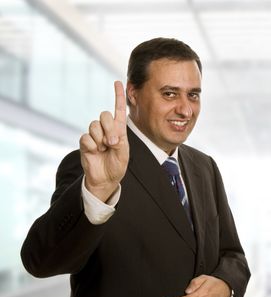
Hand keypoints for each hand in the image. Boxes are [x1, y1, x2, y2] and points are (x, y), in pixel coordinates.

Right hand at [80, 81, 128, 201]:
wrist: (106, 178)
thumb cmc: (117, 165)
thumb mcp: (123, 153)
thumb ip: (119, 142)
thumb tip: (109, 136)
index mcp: (119, 129)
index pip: (118, 109)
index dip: (118, 95)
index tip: (118, 82)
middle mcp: (106, 129)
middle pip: (104, 115)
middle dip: (109, 128)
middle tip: (112, 143)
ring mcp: (94, 135)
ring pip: (94, 125)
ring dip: (100, 138)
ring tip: (104, 149)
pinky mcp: (85, 142)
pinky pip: (86, 137)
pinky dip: (92, 146)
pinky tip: (95, 152)